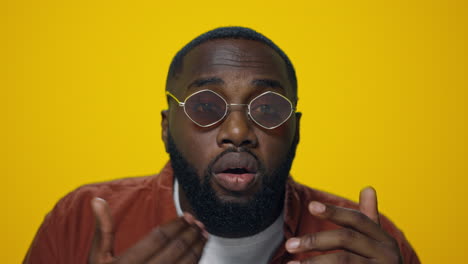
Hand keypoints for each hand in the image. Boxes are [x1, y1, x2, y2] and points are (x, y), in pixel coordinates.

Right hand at [88, 197, 207, 263]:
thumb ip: (103, 229)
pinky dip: (194, 263)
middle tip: (198, 223)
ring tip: (203, 236)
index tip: (187, 216)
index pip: (158, 239)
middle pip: (174, 250)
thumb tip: (98, 199)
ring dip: (196, 249)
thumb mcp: (97, 257)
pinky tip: (198, 254)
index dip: (176, 225)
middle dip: (190, 234)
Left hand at [285, 187, 401, 263]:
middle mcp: (387, 255)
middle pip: (346, 239)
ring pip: (343, 261)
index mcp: (385, 240)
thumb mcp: (377, 244)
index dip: (334, 211)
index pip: (358, 220)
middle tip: (289, 245)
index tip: (310, 206)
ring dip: (313, 262)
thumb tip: (368, 187)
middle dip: (316, 240)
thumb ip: (369, 219)